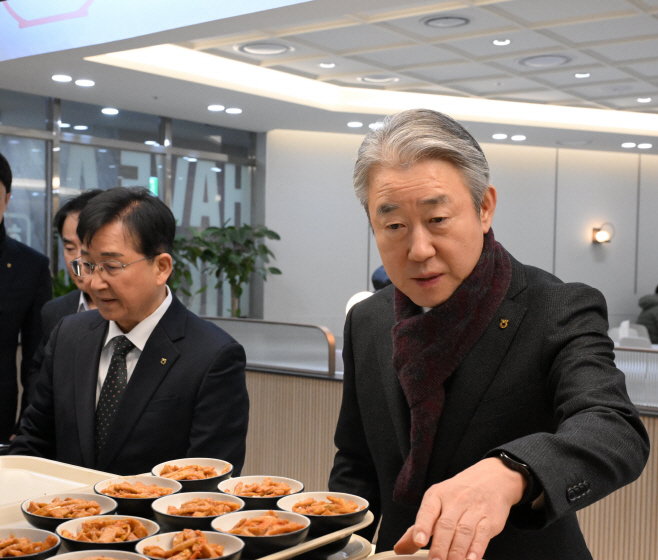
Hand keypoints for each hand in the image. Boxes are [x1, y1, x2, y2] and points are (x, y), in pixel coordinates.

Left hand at [394, 457, 525, 559]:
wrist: (491, 478)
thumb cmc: (458, 494)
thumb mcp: (436, 502)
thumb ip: (419, 527)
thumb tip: (400, 548)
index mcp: (437, 495)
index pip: (428, 510)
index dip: (422, 526)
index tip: (419, 541)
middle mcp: (455, 501)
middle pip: (445, 525)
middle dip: (439, 547)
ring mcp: (473, 510)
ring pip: (463, 532)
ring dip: (456, 552)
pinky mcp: (490, 519)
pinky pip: (482, 535)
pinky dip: (476, 549)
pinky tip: (471, 559)